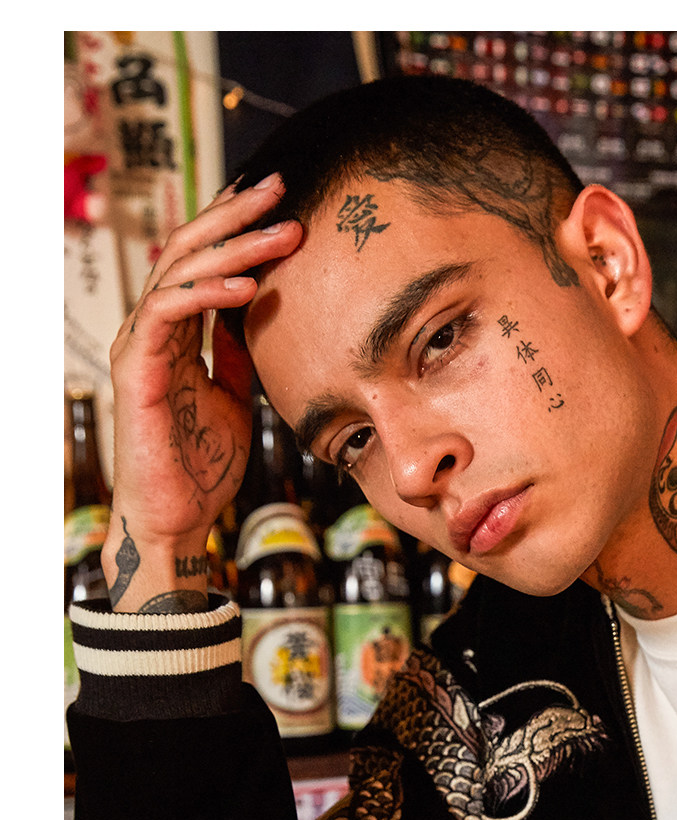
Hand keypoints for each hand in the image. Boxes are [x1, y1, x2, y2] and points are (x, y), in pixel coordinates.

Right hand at [102, 174, 303, 611]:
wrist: (178, 517)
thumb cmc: (203, 465)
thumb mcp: (234, 397)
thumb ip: (238, 355)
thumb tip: (259, 315)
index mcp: (174, 332)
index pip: (202, 260)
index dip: (235, 226)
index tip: (279, 202)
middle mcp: (152, 328)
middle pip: (189, 249)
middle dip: (236, 215)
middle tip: (282, 189)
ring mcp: (140, 345)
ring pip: (181, 271)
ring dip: (235, 247)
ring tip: (282, 232)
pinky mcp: (138, 369)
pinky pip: (169, 314)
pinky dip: (208, 293)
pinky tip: (248, 285)